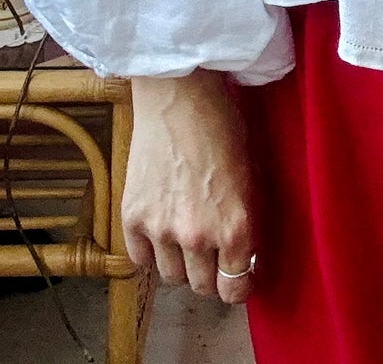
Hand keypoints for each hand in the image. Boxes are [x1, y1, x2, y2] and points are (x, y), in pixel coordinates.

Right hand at [122, 69, 257, 306]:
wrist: (179, 94)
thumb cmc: (222, 124)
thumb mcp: (249, 175)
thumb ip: (245, 219)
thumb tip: (243, 252)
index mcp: (236, 226)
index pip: (235, 288)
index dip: (237, 286)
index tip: (237, 277)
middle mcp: (198, 237)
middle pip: (201, 287)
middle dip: (209, 275)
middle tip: (210, 255)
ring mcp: (161, 230)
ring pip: (171, 276)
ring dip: (179, 262)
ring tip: (183, 235)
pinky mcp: (132, 218)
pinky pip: (140, 259)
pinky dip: (150, 250)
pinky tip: (159, 228)